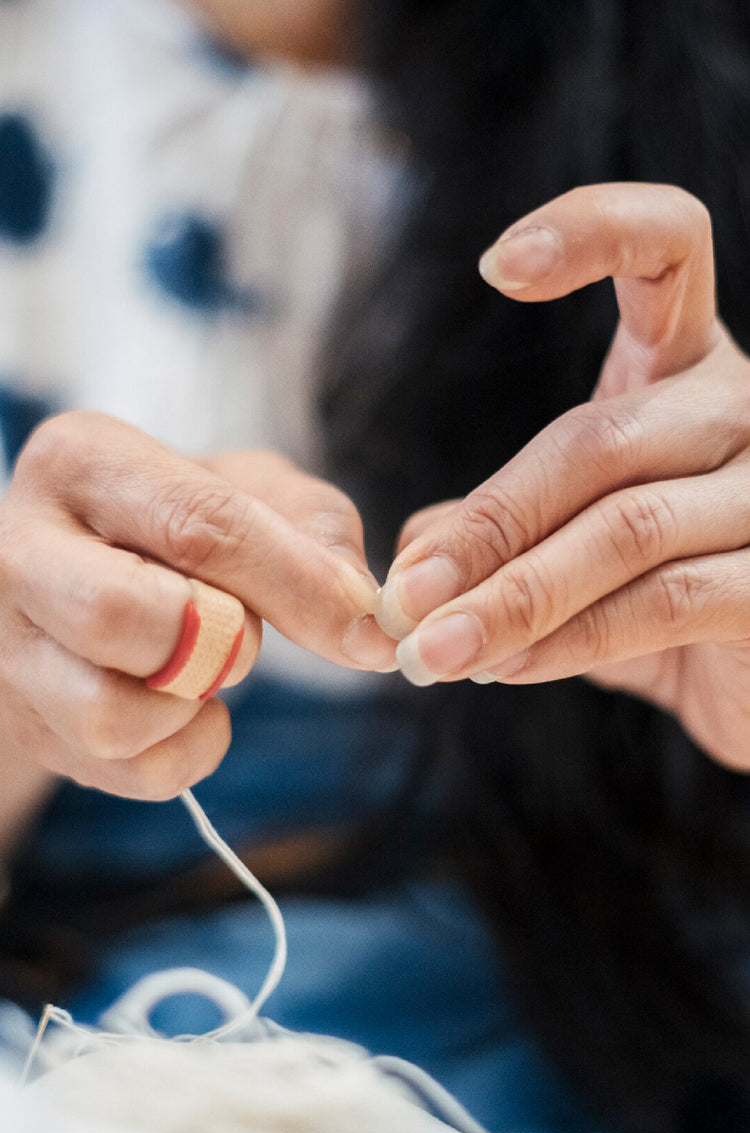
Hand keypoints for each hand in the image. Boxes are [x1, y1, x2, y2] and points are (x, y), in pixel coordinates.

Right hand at [0, 415, 393, 802]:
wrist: (99, 567)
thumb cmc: (185, 523)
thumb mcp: (255, 491)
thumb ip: (316, 535)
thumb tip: (365, 626)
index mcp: (84, 464)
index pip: (196, 526)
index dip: (294, 583)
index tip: (362, 625)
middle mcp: (22, 549)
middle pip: (118, 617)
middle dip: (217, 641)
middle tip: (246, 635)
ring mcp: (9, 645)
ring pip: (108, 716)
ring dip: (193, 706)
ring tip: (207, 668)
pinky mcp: (27, 721)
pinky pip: (127, 770)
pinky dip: (187, 752)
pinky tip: (188, 708)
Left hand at [377, 182, 749, 770]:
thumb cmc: (657, 598)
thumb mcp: (571, 550)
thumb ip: (502, 535)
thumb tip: (418, 547)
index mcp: (686, 370)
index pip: (668, 251)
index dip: (593, 231)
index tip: (495, 266)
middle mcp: (739, 410)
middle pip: (599, 438)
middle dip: (489, 525)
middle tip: (407, 595)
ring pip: (627, 528)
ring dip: (514, 596)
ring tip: (435, 647)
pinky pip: (664, 602)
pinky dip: (570, 640)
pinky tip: (508, 667)